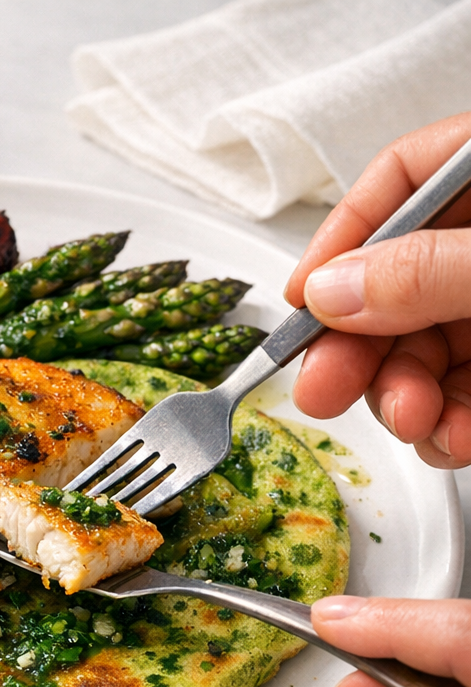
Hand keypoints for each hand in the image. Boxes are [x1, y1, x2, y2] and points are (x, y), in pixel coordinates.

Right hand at [285, 112, 470, 469]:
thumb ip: (430, 271)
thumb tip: (332, 294)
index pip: (399, 182)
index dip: (339, 241)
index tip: (298, 302)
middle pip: (399, 283)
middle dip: (361, 348)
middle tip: (324, 391)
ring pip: (428, 348)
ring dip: (405, 398)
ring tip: (411, 422)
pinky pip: (466, 390)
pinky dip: (451, 423)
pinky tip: (451, 437)